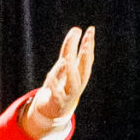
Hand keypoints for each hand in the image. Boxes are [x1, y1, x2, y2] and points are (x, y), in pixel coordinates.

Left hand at [20, 24, 94, 139]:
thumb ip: (70, 48)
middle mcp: (78, 84)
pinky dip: (53, 85)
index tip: (90, 29)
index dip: (89, 44)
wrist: (53, 110)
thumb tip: (77, 29)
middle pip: (84, 69)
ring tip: (66, 59)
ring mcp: (69, 94)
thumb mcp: (64, 65)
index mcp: (81, 74)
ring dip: (70, 71)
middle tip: (86, 41)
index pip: (87, 57)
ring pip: (73, 83)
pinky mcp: (58, 103)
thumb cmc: (61, 84)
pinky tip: (49, 76)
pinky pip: (56, 94)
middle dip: (85, 55)